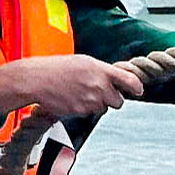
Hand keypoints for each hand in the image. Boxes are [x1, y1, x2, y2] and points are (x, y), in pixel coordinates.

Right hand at [0, 55, 144, 119]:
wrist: (36, 79)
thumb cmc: (58, 68)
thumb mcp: (83, 61)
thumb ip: (102, 71)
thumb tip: (116, 78)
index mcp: (101, 70)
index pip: (130, 81)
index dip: (136, 87)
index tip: (138, 90)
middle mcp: (98, 85)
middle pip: (118, 101)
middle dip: (112, 99)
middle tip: (99, 92)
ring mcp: (90, 100)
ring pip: (103, 108)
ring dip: (96, 104)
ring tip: (80, 93)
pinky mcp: (80, 111)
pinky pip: (89, 113)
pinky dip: (84, 108)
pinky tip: (72, 98)